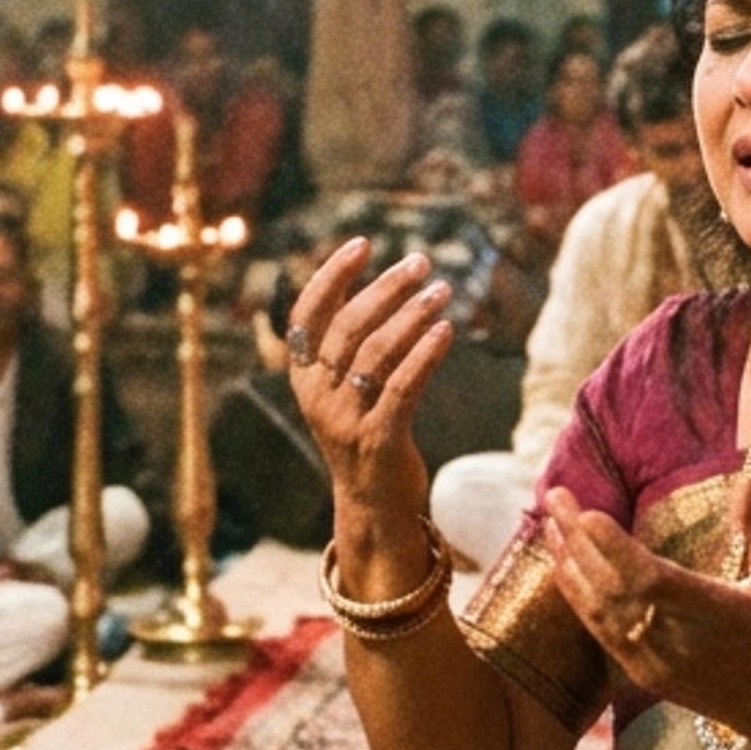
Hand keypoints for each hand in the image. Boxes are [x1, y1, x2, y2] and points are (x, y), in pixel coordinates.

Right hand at [285, 241, 459, 541]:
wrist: (374, 506)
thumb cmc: (366, 434)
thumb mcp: (343, 391)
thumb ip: (349, 348)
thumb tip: (379, 285)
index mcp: (304, 379)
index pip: (307, 315)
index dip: (331, 275)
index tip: (361, 243)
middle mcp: (318, 397)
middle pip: (349, 327)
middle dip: (386, 288)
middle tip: (421, 262)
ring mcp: (346, 420)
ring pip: (377, 353)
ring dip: (413, 314)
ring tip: (443, 290)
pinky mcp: (379, 440)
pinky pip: (403, 387)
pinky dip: (425, 354)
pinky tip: (446, 330)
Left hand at [539, 476, 750, 749]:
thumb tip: (748, 481)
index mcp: (712, 613)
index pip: (650, 579)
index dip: (613, 548)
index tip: (585, 512)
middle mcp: (675, 641)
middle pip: (611, 588)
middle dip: (576, 540)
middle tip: (554, 496)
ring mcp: (653, 662)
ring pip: (597, 610)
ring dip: (569, 565)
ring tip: (550, 524)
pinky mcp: (642, 674)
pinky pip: (599, 632)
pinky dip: (578, 597)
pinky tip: (564, 568)